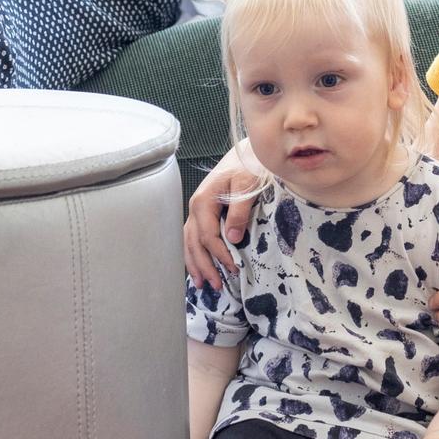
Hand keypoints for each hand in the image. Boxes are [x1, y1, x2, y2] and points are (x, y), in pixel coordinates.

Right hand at [182, 153, 260, 288]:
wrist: (247, 152)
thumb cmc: (249, 165)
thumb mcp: (247, 185)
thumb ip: (239, 210)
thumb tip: (232, 239)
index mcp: (204, 200)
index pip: (208, 235)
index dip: (219, 255)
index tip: (233, 269)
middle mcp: (196, 206)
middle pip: (194, 242)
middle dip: (204, 266)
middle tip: (216, 287)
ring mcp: (197, 209)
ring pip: (189, 241)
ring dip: (195, 264)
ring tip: (202, 285)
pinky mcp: (202, 212)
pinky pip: (192, 236)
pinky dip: (194, 253)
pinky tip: (197, 267)